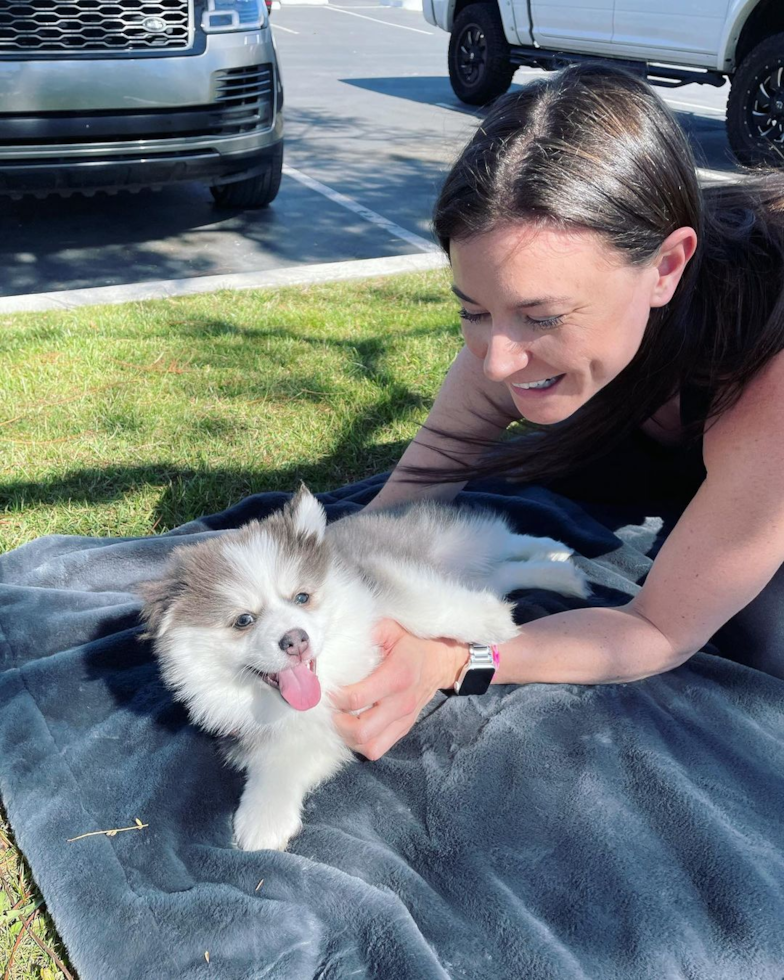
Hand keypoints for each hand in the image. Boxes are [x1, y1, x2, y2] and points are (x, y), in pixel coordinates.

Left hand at [330, 618, 467, 760]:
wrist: (441, 661)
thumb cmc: (412, 644)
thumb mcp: (392, 628)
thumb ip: (368, 632)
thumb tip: (340, 637)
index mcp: (396, 676)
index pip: (358, 698)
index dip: (336, 696)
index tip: (327, 688)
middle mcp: (401, 703)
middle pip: (362, 731)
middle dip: (339, 723)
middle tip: (331, 708)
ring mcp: (404, 719)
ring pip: (370, 746)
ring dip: (349, 737)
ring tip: (341, 719)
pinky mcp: (403, 728)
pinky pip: (379, 748)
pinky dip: (362, 743)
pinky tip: (354, 726)